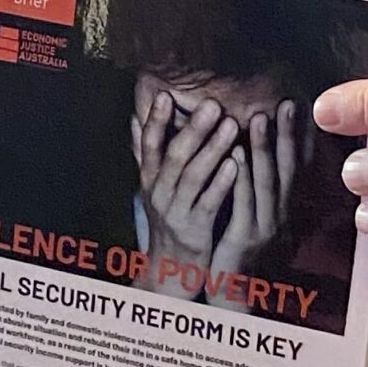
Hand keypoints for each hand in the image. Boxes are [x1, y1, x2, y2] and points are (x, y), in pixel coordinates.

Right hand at [132, 87, 240, 275]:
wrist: (168, 273)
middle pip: (173, 156)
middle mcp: (158, 193)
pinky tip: (235, 163)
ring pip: (192, 177)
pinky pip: (208, 203)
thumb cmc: (167, 220)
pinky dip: (221, 182)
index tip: (165, 93)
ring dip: (212, 149)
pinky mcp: (194, 231)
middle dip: (193, 128)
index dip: (156, 120)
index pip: (149, 144)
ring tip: (230, 124)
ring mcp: (175, 212)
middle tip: (212, 103)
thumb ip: (145, 154)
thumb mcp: (152, 187)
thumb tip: (132, 118)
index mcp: (149, 179)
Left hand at [210, 101, 299, 281]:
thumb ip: (262, 194)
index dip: (297, 138)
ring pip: (266, 182)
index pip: (296, 169)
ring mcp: (265, 228)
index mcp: (285, 212)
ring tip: (260, 117)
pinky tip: (234, 152)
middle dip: (286, 135)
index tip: (298, 108)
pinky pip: (243, 202)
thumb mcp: (258, 223)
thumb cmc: (241, 257)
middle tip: (285, 104)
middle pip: (287, 170)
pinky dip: (241, 175)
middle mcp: (281, 218)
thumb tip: (266, 161)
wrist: (234, 299)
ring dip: (264, 148)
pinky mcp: (244, 238)